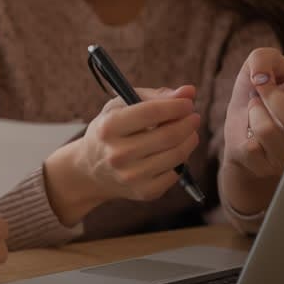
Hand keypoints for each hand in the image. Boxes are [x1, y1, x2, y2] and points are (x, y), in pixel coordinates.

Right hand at [47, 86, 200, 222]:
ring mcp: (131, 175)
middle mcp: (118, 153)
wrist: (90, 168)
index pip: (151, 112)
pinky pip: (175, 174)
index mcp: (109, 127)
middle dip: (188, 123)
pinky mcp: (144, 191)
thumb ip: (153, 97)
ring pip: (176, 155)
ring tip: (188, 133)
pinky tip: (174, 152)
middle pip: (168, 135)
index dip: (175, 106)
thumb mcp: (120, 107)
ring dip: (189, 140)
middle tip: (193, 117)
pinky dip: (180, 161)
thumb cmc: (110, 130)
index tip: (188, 103)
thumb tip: (189, 91)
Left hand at [223, 49, 283, 184]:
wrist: (240, 131)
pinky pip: (252, 147)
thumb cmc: (256, 96)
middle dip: (268, 96)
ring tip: (255, 108)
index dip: (279, 84)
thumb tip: (260, 75)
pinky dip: (244, 129)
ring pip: (269, 131)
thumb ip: (264, 57)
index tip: (263, 80)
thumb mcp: (260, 69)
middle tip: (258, 93)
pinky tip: (250, 129)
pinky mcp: (266, 165)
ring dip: (254, 112)